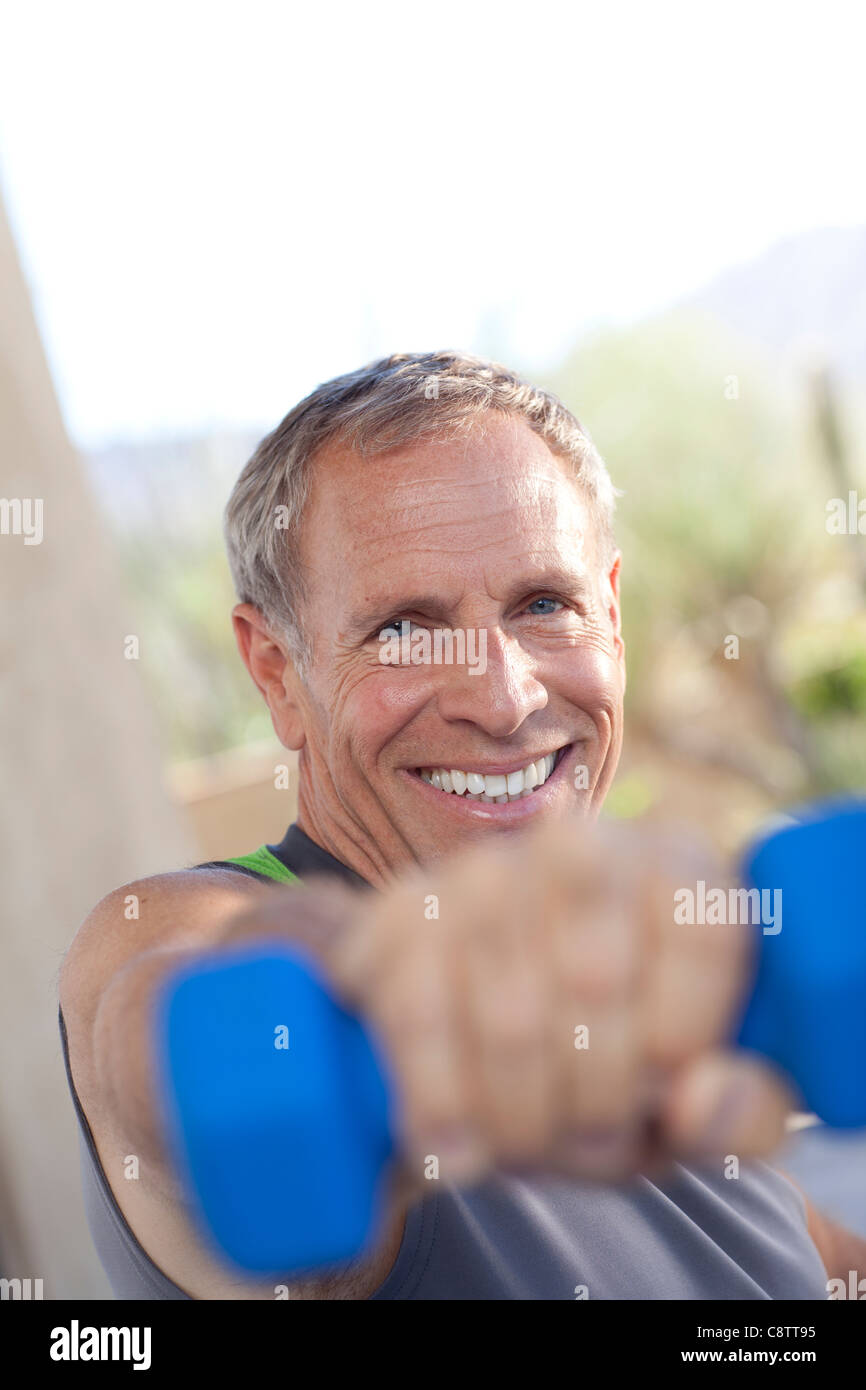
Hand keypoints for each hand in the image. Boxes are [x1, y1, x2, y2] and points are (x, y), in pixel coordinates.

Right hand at [324, 814, 794, 1193]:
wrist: (475, 1052)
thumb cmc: (610, 1070)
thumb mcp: (688, 1105)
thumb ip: (738, 1114)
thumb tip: (701, 1099)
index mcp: (678, 868)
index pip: (702, 932)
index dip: (682, 1036)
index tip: (663, 1089)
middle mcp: (580, 845)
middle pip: (598, 980)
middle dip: (597, 1100)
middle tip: (591, 1137)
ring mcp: (481, 871)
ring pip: (509, 1016)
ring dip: (522, 1118)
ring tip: (531, 1141)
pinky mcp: (399, 913)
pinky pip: (419, 1019)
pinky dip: (442, 1106)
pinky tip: (457, 1146)